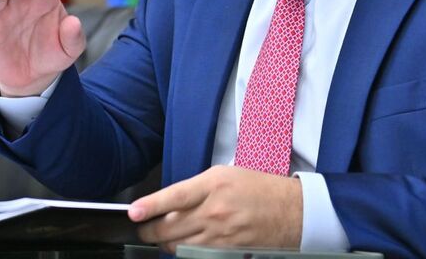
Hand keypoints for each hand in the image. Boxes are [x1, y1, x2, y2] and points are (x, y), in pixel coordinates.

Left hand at [128, 166, 302, 252]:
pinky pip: (196, 255)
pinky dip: (184, 251)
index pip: (175, 197)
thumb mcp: (224, 175)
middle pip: (171, 227)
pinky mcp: (227, 252)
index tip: (134, 212)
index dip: (151, 206)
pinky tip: (182, 245)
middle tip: (141, 227)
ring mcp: (221, 235)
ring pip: (179, 245)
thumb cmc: (258, 188)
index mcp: (214, 185)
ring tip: (160, 235)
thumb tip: (170, 202)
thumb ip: (196, 188)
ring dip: (165, 242)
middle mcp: (215, 211)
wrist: (291, 211)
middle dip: (149, 230)